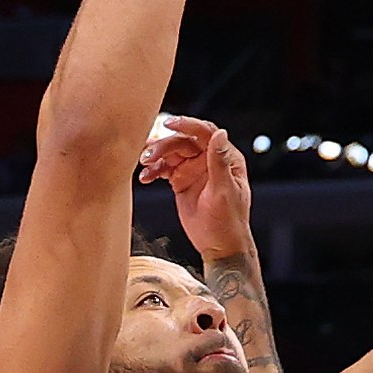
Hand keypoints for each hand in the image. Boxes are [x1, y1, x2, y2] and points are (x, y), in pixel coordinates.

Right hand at [139, 114, 255, 261]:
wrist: (220, 247)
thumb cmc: (229, 223)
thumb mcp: (224, 191)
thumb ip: (219, 162)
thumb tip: (220, 134)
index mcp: (225, 158)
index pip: (205, 133)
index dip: (187, 125)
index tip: (169, 124)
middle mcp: (208, 160)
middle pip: (183, 142)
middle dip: (164, 146)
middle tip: (148, 155)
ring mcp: (193, 170)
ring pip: (171, 154)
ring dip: (156, 157)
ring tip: (144, 165)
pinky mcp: (181, 181)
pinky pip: (164, 169)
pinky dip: (154, 171)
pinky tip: (145, 177)